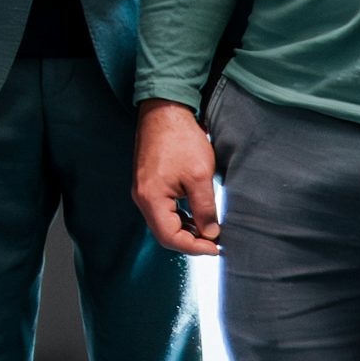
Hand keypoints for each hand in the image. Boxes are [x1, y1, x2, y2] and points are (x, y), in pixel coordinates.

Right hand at [132, 97, 222, 254]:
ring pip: (164, 223)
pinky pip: (163, 211)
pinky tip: (197, 216)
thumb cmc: (180, 140)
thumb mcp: (200, 176)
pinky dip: (181, 218)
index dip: (194, 248)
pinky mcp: (149, 184)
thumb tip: (212, 233)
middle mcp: (142, 198)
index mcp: (151, 199)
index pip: (170, 237)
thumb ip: (205, 208)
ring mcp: (144, 191)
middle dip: (190, 242)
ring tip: (210, 231)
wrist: (164, 112)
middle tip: (215, 244)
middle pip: (164, 234)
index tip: (216, 248)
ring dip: (186, 231)